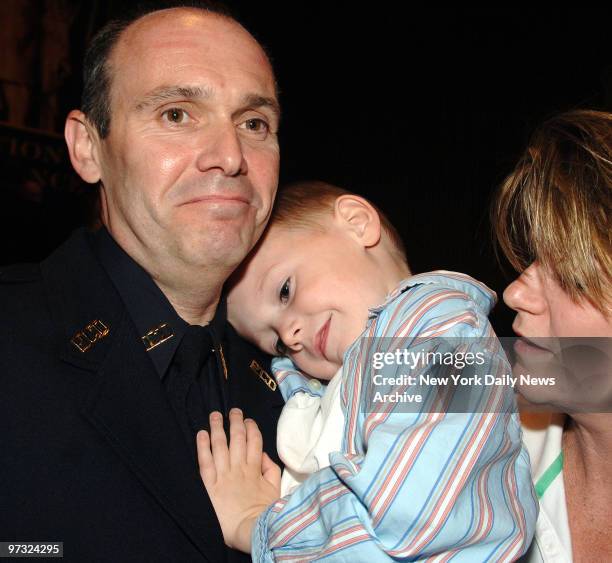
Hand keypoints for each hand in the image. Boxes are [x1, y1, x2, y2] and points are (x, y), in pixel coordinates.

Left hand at [197, 408, 280, 552]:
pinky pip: (205, 462)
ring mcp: (224, 475)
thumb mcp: (274, 489)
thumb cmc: (264, 513)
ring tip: (214, 415)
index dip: (251, 428)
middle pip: (238, 438)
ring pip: (221, 445)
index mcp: (255, 469)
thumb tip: (263, 454)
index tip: (248, 419)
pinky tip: (201, 434)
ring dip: (218, 427)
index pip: (254, 441)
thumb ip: (271, 470)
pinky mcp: (210, 485)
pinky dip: (203, 446)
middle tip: (233, 410)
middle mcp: (239, 468)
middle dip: (235, 422)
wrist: (250, 530)